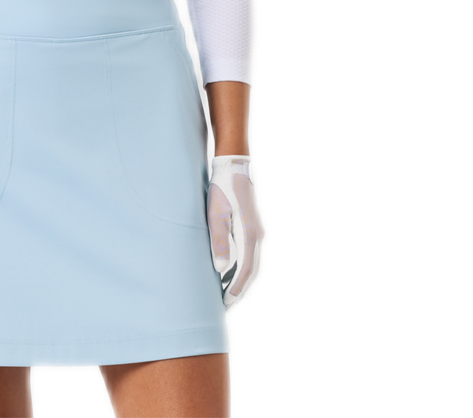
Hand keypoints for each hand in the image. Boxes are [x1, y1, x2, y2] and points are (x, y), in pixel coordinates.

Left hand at [207, 155, 264, 308]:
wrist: (233, 166)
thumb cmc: (222, 189)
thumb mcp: (216, 214)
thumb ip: (219, 242)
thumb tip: (220, 270)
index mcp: (250, 235)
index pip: (244, 271)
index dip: (235, 289)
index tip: (225, 304)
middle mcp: (257, 236)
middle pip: (251, 271)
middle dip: (239, 290)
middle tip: (225, 306)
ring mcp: (256, 231)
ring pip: (252, 264)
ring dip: (241, 280)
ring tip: (226, 293)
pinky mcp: (252, 226)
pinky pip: (249, 254)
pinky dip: (241, 267)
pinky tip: (228, 271)